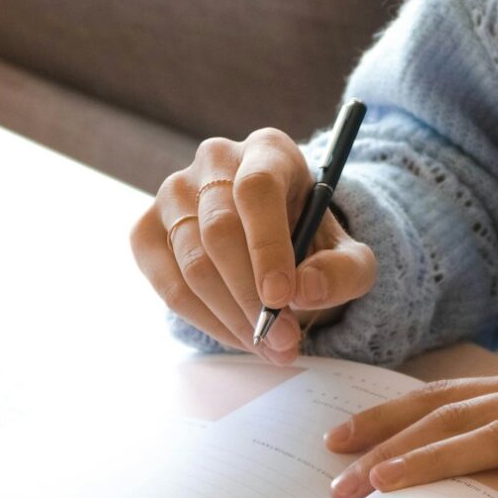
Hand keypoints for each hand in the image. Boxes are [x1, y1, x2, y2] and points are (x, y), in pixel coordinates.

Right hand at [130, 128, 376, 363]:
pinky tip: (238, 336)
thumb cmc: (312, 243)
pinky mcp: (148, 231)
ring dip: (231, 317)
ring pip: (193, 264)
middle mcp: (214, 161)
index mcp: (268, 151)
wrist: (277, 246)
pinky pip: (169, 286)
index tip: (282, 298)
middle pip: (219, 231)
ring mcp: (173, 194)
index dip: (267, 246)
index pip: (256, 189)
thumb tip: (305, 291)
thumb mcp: (349, 257)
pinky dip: (206, 321)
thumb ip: (343, 271)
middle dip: (251, 297)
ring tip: (269, 346)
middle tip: (283, 340)